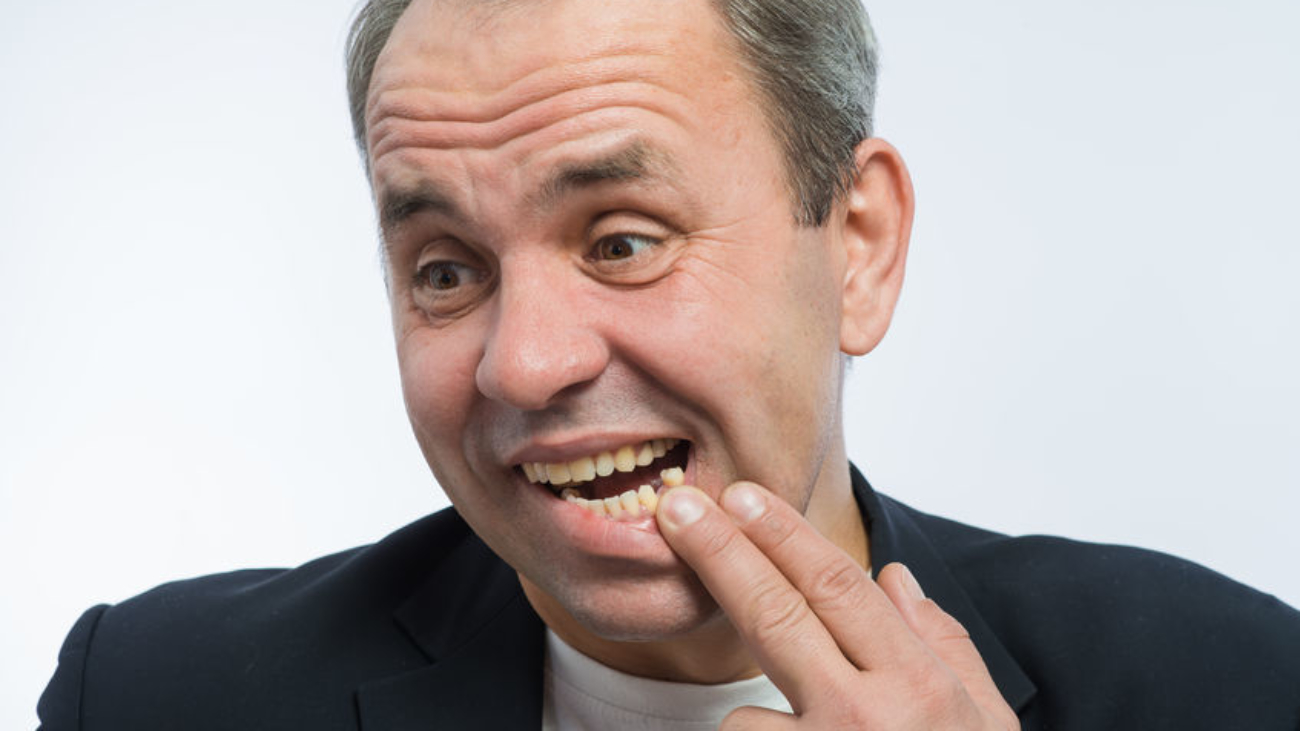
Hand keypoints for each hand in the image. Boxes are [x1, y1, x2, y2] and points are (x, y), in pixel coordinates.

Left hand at [656, 481, 1017, 729]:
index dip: (782, 534)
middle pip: (776, 614)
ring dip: (758, 730)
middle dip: (721, 552)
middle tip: (678, 508)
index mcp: (919, 685)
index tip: (739, 496)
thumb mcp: (984, 724)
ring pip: (744, 718)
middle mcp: (869, 718)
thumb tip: (896, 578)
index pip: (837, 586)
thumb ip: (944, 646)